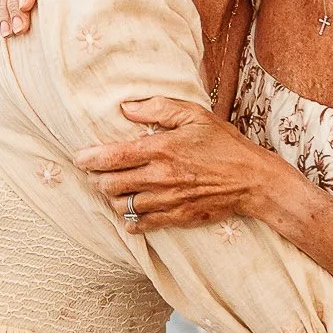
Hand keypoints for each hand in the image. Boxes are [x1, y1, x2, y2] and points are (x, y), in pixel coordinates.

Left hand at [75, 96, 273, 229]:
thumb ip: (158, 108)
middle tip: (95, 173)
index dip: (90, 159)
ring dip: (111, 199)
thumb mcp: (194, 116)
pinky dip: (128, 220)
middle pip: (111, 184)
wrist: (251, 180)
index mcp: (161, 149)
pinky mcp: (175, 217)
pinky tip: (128, 212)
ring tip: (111, 190)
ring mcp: (167, 201)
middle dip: (96, 179)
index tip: (81, 158)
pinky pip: (140, 225)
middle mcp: (160, 177)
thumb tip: (126, 107)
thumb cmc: (224, 144)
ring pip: (122, 206)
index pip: (112, 157)